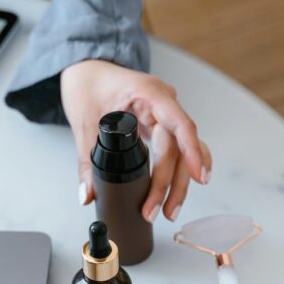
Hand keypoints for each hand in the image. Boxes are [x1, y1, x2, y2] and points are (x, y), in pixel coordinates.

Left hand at [61, 59, 211, 223]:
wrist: (86, 72)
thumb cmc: (87, 86)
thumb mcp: (84, 123)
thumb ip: (87, 162)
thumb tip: (88, 194)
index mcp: (148, 93)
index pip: (179, 123)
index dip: (191, 150)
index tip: (199, 176)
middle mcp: (162, 102)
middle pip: (179, 146)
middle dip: (173, 182)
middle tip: (162, 211)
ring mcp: (164, 113)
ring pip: (181, 152)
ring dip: (178, 182)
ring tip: (169, 211)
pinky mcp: (161, 124)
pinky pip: (178, 148)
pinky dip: (179, 170)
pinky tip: (179, 191)